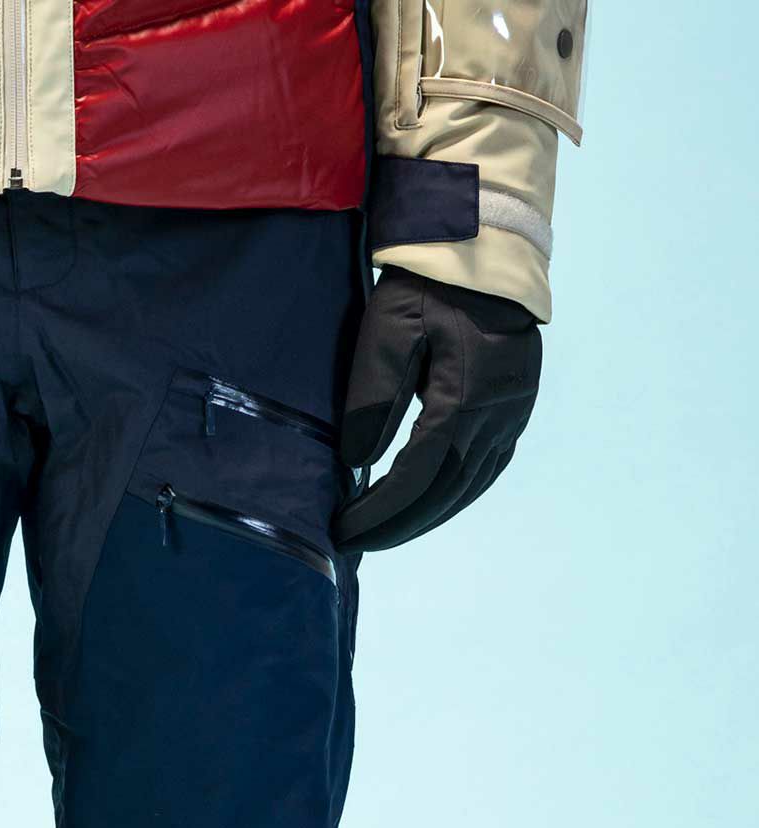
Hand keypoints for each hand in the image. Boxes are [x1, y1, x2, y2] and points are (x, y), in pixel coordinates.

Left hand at [333, 268, 541, 553]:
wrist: (484, 250)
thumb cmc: (429, 286)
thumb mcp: (388, 332)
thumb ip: (373, 399)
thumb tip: (357, 464)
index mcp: (464, 400)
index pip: (416, 478)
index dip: (380, 513)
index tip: (343, 531)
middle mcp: (497, 415)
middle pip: (446, 492)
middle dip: (399, 524)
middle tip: (357, 543)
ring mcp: (513, 413)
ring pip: (470, 485)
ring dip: (428, 515)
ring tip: (387, 533)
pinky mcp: (517, 407)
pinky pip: (488, 467)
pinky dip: (456, 493)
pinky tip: (430, 503)